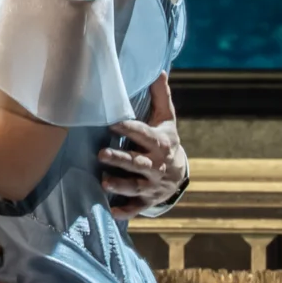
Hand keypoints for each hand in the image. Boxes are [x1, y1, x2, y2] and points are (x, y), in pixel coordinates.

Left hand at [102, 74, 189, 215]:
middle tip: (102, 154)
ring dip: (120, 185)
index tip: (112, 122)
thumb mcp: (167, 119)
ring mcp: (152, 184)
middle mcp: (156, 165)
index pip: (143, 135)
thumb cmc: (166, 140)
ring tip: (104, 182)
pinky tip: (112, 211)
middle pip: (137, 163)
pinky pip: (136, 207)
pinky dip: (125, 211)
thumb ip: (161, 97)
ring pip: (135, 186)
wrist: (179, 173)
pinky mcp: (147, 200)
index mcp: (160, 143)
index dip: (129, 128)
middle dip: (121, 159)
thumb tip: (159, 71)